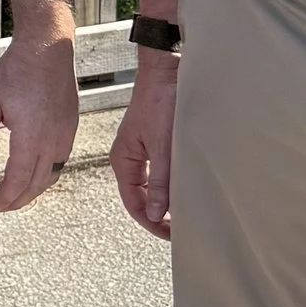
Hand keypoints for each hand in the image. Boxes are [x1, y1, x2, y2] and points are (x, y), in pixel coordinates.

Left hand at [0, 28, 79, 213]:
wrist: (47, 47)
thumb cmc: (17, 71)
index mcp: (31, 137)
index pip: (18, 180)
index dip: (4, 198)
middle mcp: (53, 141)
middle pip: (36, 184)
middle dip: (17, 200)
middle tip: (0, 206)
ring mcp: (65, 135)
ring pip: (51, 176)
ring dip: (33, 191)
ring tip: (15, 196)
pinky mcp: (70, 128)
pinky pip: (60, 162)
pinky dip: (46, 176)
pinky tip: (33, 174)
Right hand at [108, 52, 178, 237]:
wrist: (166, 72)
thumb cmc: (160, 101)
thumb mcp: (162, 147)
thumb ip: (160, 182)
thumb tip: (157, 213)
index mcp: (123, 160)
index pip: (133, 203)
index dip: (150, 222)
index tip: (169, 234)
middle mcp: (128, 159)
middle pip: (140, 198)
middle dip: (157, 216)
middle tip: (179, 230)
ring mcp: (140, 152)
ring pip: (149, 187)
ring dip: (164, 201)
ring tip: (182, 213)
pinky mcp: (152, 144)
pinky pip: (157, 174)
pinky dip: (168, 186)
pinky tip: (182, 190)